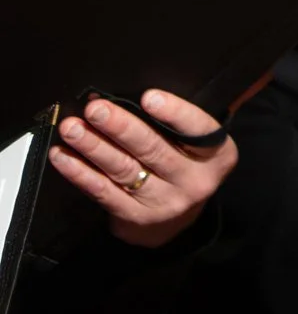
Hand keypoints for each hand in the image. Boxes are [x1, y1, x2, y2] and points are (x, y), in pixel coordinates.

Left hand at [48, 90, 235, 248]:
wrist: (177, 220)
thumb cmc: (185, 164)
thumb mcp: (198, 145)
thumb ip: (180, 122)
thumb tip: (134, 94)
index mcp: (218, 156)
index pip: (198, 130)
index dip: (174, 113)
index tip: (148, 97)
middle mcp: (196, 181)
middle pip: (154, 149)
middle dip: (121, 126)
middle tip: (96, 109)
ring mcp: (165, 202)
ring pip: (124, 169)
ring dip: (94, 147)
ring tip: (72, 128)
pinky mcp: (136, 217)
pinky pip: (103, 192)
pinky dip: (80, 173)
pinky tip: (63, 157)